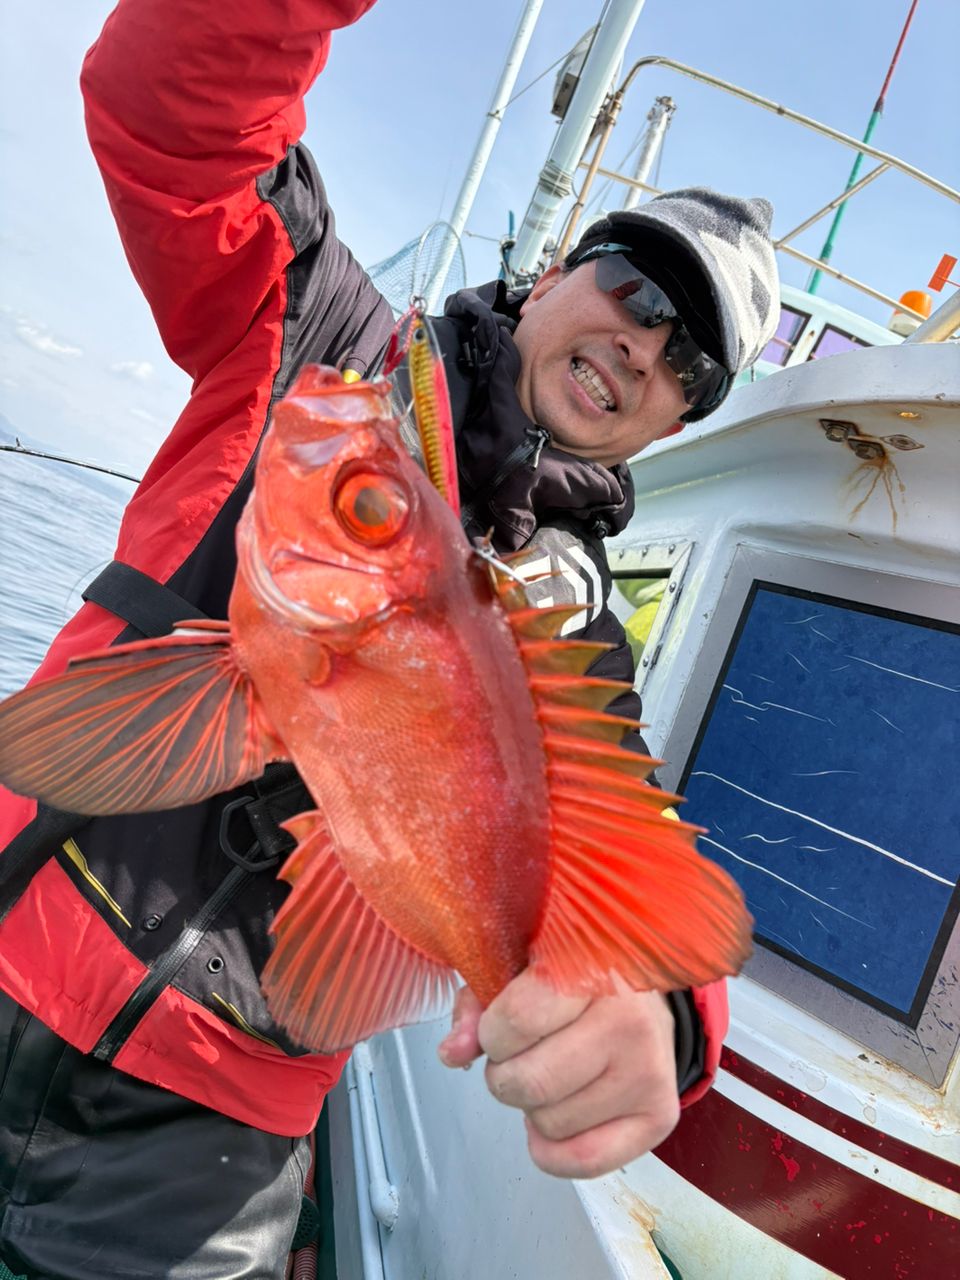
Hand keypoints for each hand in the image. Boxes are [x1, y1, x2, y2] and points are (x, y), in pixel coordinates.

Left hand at [437, 970, 680, 1178]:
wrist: (640, 997)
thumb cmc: (571, 978)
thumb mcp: (517, 969)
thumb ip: (478, 1006)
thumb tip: (452, 1053)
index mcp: (591, 967)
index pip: (518, 1020)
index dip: (492, 1034)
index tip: (499, 1029)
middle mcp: (629, 1019)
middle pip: (531, 1082)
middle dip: (505, 1077)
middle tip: (519, 1059)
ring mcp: (649, 1071)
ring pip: (550, 1124)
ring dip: (532, 1108)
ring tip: (552, 1075)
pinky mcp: (660, 1115)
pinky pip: (583, 1161)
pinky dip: (552, 1150)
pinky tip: (558, 1114)